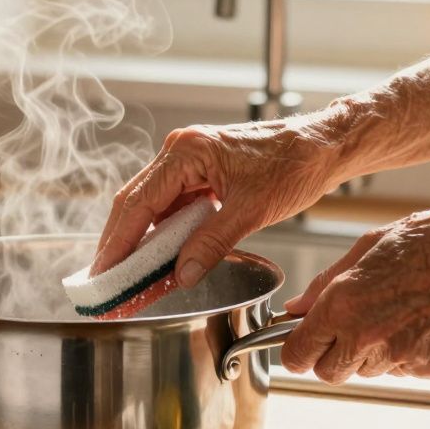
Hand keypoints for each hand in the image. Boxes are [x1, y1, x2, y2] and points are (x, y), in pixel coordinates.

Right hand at [91, 112, 352, 285]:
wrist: (325, 146)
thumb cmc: (296, 163)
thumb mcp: (252, 210)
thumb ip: (211, 243)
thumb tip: (181, 274)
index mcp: (186, 151)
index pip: (138, 203)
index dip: (117, 242)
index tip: (104, 273)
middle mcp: (180, 152)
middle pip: (136, 204)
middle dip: (120, 245)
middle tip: (106, 282)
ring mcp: (190, 163)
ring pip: (151, 208)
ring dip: (141, 243)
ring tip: (128, 278)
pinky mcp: (202, 175)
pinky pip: (172, 209)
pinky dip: (163, 236)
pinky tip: (158, 262)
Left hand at [280, 201, 429, 383]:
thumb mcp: (371, 246)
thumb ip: (326, 283)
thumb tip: (296, 308)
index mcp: (344, 304)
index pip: (297, 354)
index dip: (295, 350)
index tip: (301, 341)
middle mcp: (367, 337)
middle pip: (328, 373)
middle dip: (329, 356)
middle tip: (345, 329)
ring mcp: (400, 357)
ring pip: (365, 372)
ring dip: (367, 353)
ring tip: (393, 314)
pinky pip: (400, 370)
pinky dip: (402, 354)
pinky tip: (419, 322)